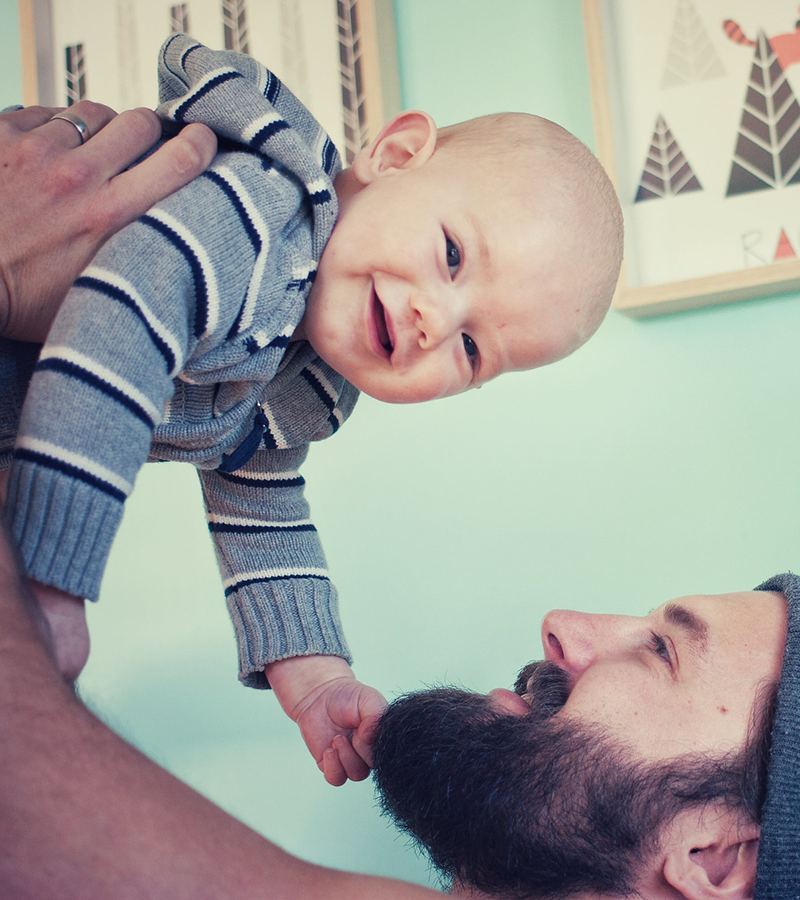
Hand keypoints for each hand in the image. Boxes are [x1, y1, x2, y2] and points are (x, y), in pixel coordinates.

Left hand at [0, 102, 216, 341]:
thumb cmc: (19, 302)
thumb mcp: (96, 300)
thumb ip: (140, 279)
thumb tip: (178, 280)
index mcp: (110, 219)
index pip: (178, 161)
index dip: (199, 143)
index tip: (203, 140)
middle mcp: (80, 176)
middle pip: (139, 123)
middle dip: (149, 132)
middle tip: (144, 147)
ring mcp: (38, 150)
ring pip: (94, 112)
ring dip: (101, 129)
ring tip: (92, 152)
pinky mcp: (2, 134)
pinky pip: (46, 113)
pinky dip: (54, 129)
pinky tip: (49, 156)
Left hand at [265, 655, 387, 785]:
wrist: (320, 694)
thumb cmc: (347, 695)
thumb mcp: (368, 698)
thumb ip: (375, 717)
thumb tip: (370, 738)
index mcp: (380, 737)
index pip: (386, 755)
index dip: (375, 746)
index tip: (364, 730)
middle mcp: (367, 750)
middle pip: (372, 767)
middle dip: (360, 749)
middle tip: (351, 732)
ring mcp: (349, 758)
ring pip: (356, 774)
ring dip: (345, 757)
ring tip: (337, 738)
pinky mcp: (331, 764)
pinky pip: (336, 779)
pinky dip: (333, 767)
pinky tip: (329, 750)